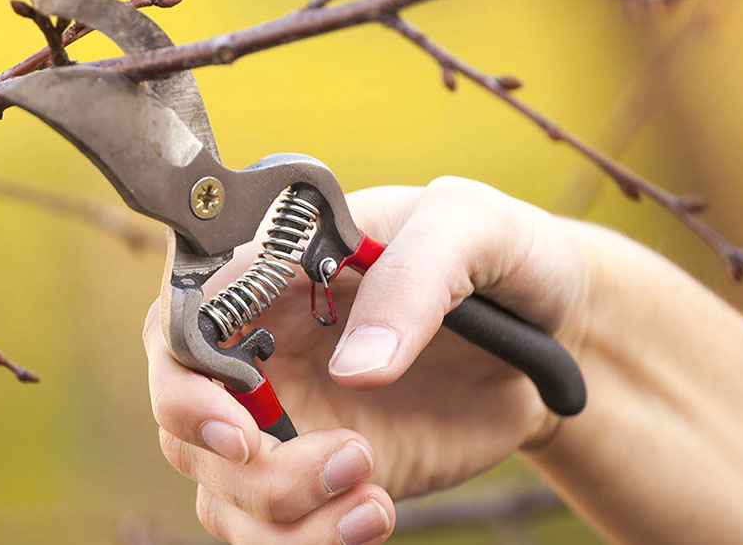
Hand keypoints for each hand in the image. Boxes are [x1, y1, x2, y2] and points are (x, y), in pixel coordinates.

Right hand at [142, 177, 589, 543]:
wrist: (560, 335)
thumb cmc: (504, 256)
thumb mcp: (473, 230)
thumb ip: (413, 279)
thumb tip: (355, 370)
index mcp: (277, 270)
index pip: (182, 321)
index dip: (184, 381)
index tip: (239, 426)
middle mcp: (265, 346)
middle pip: (184, 421)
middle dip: (242, 465)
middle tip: (346, 457)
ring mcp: (291, 416)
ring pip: (222, 491)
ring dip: (283, 515)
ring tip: (373, 496)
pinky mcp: (326, 475)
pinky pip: (279, 530)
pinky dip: (311, 544)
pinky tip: (376, 515)